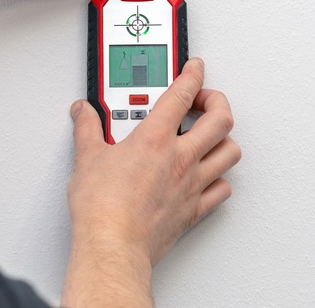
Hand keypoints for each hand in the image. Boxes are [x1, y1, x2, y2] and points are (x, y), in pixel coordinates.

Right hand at [62, 59, 240, 304]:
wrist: (113, 246)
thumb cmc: (102, 208)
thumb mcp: (87, 159)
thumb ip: (88, 129)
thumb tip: (84, 113)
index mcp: (155, 139)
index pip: (182, 94)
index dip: (193, 74)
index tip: (194, 68)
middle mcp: (180, 158)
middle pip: (220, 118)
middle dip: (217, 101)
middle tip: (205, 99)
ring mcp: (191, 184)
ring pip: (229, 152)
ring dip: (224, 138)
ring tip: (211, 133)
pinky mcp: (194, 210)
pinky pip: (223, 189)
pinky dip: (221, 178)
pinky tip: (210, 175)